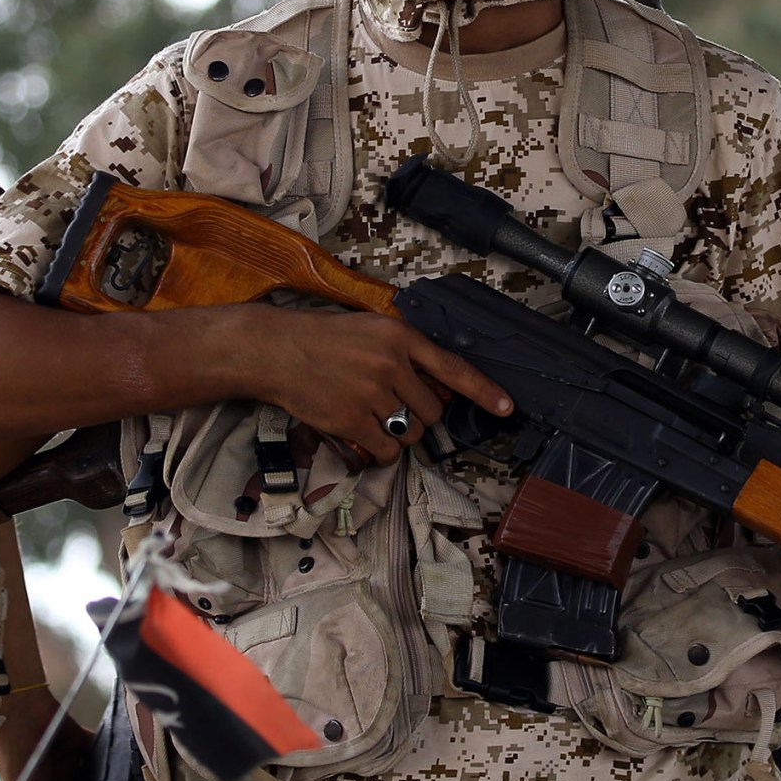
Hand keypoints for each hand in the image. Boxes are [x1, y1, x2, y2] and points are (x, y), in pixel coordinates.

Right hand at [228, 306, 511, 464]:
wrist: (274, 350)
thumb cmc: (322, 339)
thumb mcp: (370, 329)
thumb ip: (403, 352)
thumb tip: (435, 387)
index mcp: (399, 337)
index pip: (452, 367)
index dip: (483, 390)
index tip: (506, 407)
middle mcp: (391, 364)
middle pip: (431, 411)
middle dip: (417, 415)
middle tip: (390, 405)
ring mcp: (371, 393)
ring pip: (410, 433)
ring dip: (397, 433)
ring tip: (369, 413)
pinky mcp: (352, 419)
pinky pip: (386, 450)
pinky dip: (381, 450)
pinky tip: (363, 433)